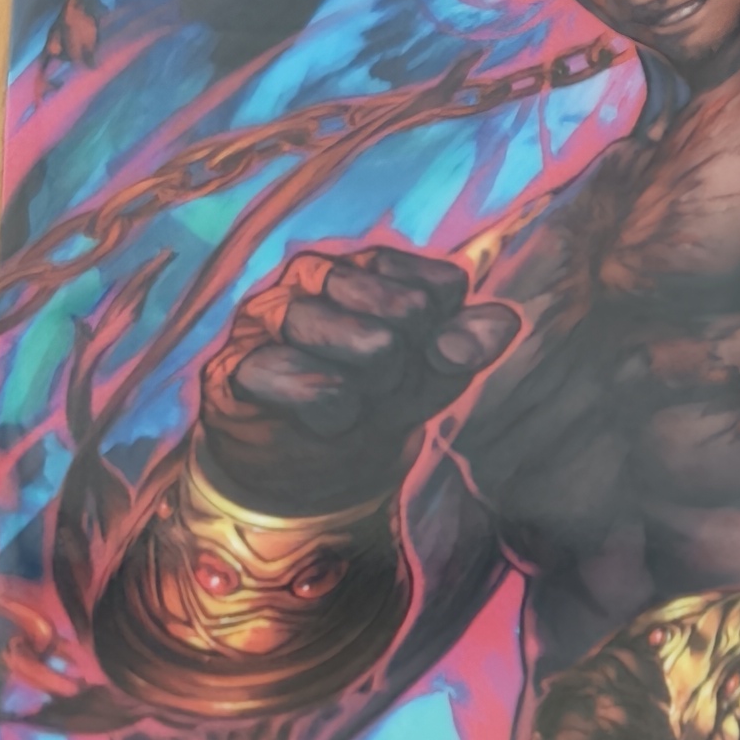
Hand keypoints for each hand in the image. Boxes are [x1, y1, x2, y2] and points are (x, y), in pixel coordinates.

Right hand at [192, 244, 521, 515]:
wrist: (301, 473)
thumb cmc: (367, 407)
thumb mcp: (429, 380)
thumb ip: (463, 349)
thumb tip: (502, 322)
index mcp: (368, 267)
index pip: (444, 285)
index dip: (443, 341)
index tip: (416, 364)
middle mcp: (316, 273)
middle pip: (409, 311)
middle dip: (408, 369)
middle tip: (376, 389)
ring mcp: (271, 312)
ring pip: (369, 344)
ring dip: (374, 393)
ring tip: (350, 403)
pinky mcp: (237, 363)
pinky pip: (318, 386)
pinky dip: (336, 415)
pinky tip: (325, 420)